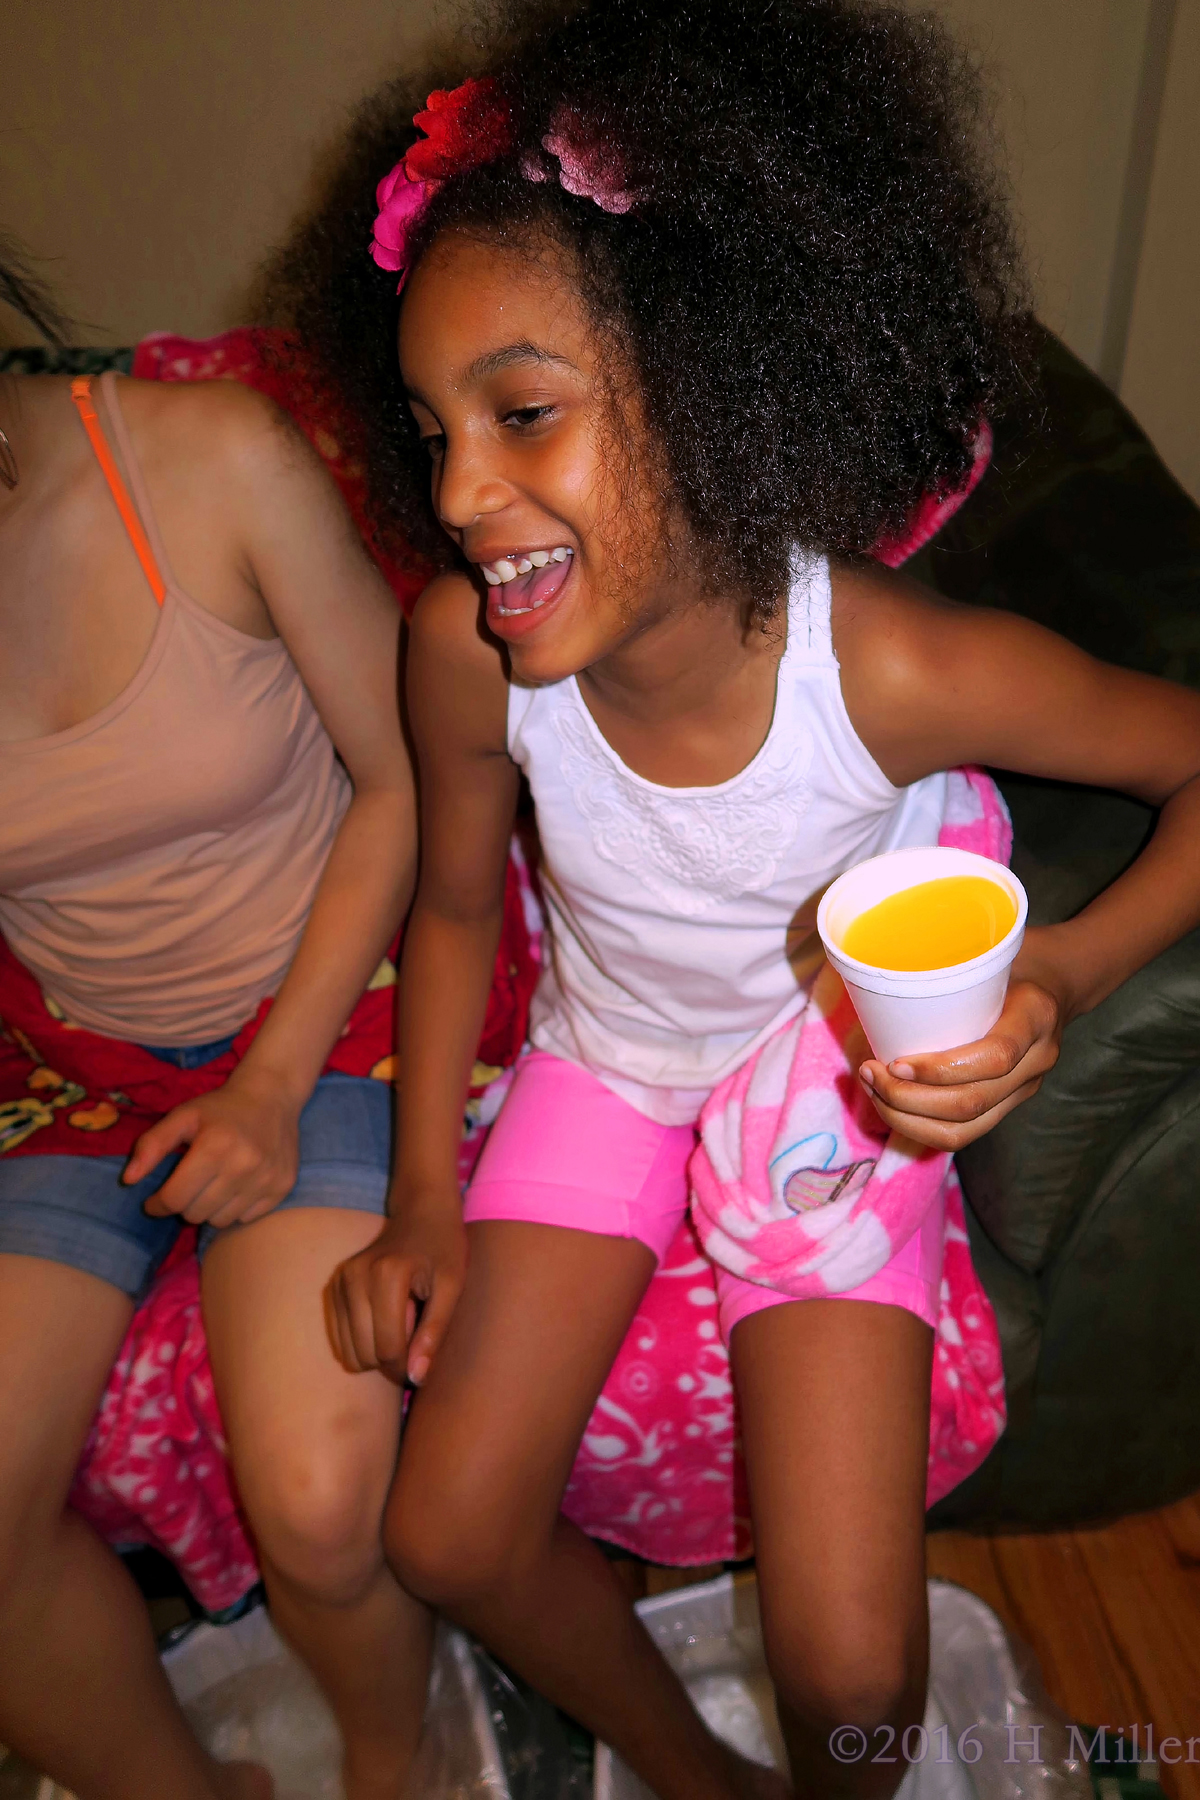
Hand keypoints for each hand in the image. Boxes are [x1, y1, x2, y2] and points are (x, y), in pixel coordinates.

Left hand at [125, 1067, 302, 1227]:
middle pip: (196, 1214)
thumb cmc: (220, 1108)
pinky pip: (246, 1218)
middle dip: (183, 1204)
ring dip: (208, 1209)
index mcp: (214, 1147)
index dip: (158, 1204)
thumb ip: (151, 1145)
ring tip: (210, 1187)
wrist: (272, 1097)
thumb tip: (128, 1180)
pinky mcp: (282, 1187)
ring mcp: (266, 1179)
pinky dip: (234, 1209)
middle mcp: (244, 1166)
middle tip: (187, 1186)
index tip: (155, 1200)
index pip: (175, 1199)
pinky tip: (234, 1187)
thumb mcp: (182, 1117)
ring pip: (220, 1221)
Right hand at [327, 1192, 466, 1385]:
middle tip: (415, 1340)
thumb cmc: (444, 1249)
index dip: (406, 1367)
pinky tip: (383, 1322)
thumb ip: (435, 1332)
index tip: (423, 1362)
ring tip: (400, 1326)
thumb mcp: (452, 1288)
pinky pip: (340, 1339)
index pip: (387, 1348)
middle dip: (391, 1361)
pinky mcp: (333, 1286)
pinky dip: (361, 1343)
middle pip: (365, 1353)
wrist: (422, 1212)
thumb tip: (417, 1377)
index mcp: (386, 1275)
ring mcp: (339, 1281)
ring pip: (349, 1352)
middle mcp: (355, 1277)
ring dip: (375, 1353)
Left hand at [858, 950, 1067, 1151]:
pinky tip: (891, 1104)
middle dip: (908, 1099)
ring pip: (964, 1129)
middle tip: (869, 1073)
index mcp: (1036, 1016)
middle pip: (971, 1103)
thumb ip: (953, 966)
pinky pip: (964, 1131)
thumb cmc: (1014, 958)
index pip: (994, 1058)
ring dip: (907, 1119)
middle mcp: (1037, 1060)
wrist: (1058, 979)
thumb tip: (880, 972)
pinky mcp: (1008, 1103)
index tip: (893, 1061)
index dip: (938, 1069)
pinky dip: (920, 1125)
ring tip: (873, 1090)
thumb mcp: (992, 950)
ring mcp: (1024, 1088)